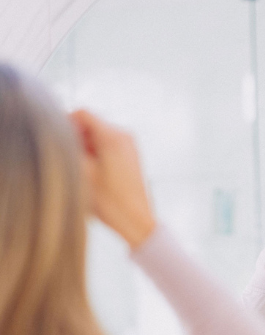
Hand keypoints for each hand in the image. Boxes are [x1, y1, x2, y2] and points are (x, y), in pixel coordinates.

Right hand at [69, 110, 155, 248]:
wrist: (136, 220)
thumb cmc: (110, 201)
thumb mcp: (81, 173)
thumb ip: (67, 147)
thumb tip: (58, 134)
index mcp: (113, 136)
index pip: (82, 114)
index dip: (66, 124)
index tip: (59, 143)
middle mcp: (125, 135)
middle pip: (91, 124)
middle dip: (77, 138)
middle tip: (72, 161)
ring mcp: (130, 145)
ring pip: (99, 136)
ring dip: (87, 147)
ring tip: (85, 170)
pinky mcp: (132, 156)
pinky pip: (108, 145)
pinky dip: (97, 154)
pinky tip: (95, 174)